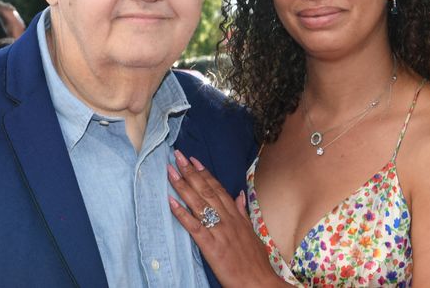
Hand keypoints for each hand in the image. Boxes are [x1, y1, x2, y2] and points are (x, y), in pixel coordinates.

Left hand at [168, 150, 284, 287]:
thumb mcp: (252, 232)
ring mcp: (219, 231)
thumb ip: (243, 212)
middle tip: (177, 155)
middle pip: (206, 190)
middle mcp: (227, 218)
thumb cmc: (256, 261)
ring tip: (171, 171)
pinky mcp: (211, 246)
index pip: (218, 188)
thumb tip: (239, 195)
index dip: (204, 173)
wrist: (259, 283)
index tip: (193, 159)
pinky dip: (181, 213)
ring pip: (198, 203)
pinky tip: (170, 201)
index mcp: (236, 215)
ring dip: (183, 185)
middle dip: (190, 172)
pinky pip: (193, 226)